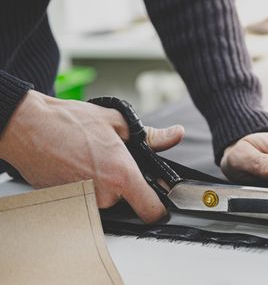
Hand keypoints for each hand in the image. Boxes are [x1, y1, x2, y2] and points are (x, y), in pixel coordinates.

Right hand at [0, 91, 184, 222]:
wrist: (28, 128)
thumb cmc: (69, 122)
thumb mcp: (118, 122)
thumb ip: (151, 136)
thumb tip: (175, 135)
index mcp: (122, 175)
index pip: (152, 210)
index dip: (160, 209)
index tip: (161, 203)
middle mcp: (104, 193)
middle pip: (127, 200)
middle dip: (124, 182)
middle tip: (111, 159)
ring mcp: (84, 200)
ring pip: (106, 198)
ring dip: (103, 182)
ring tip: (91, 158)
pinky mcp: (67, 202)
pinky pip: (86, 197)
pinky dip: (86, 184)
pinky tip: (78, 165)